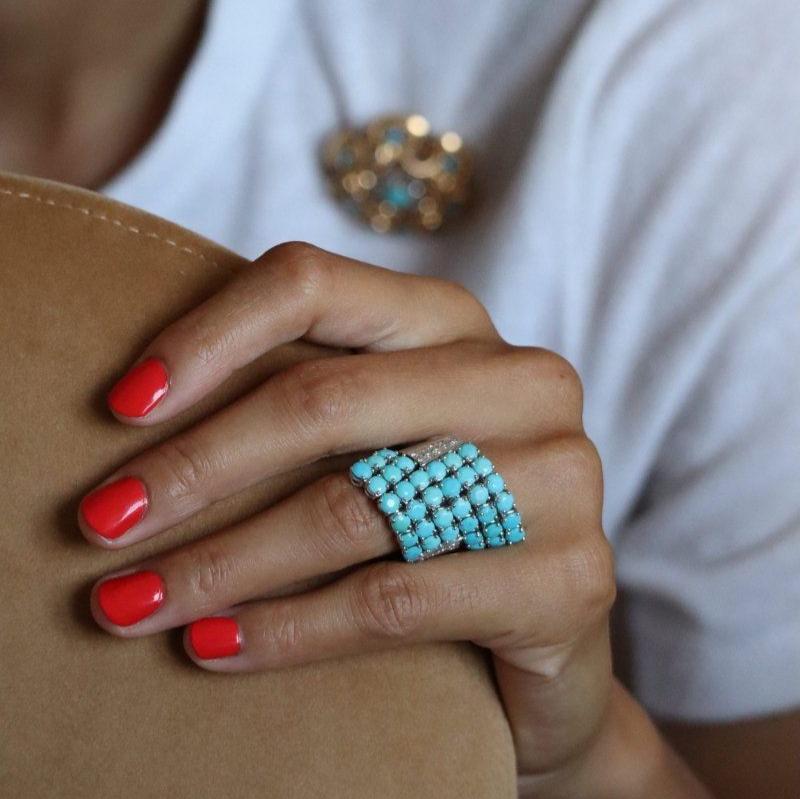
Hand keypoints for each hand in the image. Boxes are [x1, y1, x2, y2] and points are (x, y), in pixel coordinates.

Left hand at [77, 241, 671, 795]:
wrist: (541, 620)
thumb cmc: (436, 514)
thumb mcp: (375, 437)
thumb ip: (303, 405)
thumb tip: (138, 413)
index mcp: (456, 322)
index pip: (313, 283)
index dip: (207, 335)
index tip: (122, 406)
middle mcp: (519, 379)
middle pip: (323, 401)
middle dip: (195, 468)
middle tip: (104, 525)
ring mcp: (560, 474)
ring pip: (352, 509)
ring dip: (222, 562)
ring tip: (136, 602)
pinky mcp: (571, 577)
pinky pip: (396, 599)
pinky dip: (289, 629)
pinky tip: (218, 646)